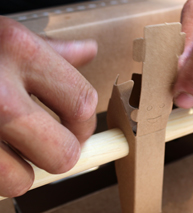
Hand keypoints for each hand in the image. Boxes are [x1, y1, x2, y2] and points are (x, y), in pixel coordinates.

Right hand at [0, 16, 97, 196]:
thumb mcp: (6, 36)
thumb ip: (52, 51)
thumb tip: (89, 51)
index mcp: (20, 51)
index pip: (82, 103)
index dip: (85, 125)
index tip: (78, 131)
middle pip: (63, 153)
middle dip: (62, 157)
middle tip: (49, 147)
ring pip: (21, 182)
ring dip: (19, 173)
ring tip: (5, 149)